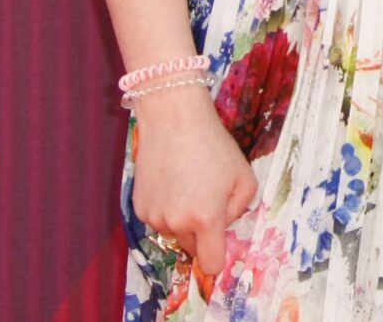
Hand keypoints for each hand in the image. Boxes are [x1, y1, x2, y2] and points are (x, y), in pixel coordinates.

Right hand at [129, 90, 254, 295]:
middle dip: (203, 232)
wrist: (173, 121)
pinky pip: (158, 220)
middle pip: (193, 247)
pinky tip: (172, 182)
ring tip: (190, 184)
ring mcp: (154, 217)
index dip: (218, 259)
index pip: (211, 262)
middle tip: (208, 198)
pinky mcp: (138, 208)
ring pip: (175, 233)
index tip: (220, 247)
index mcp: (206, 218)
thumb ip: (240, 209)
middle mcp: (176, 223)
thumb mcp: (244, 177)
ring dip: (183, 219)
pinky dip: (166, 209)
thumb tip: (224, 225)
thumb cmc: (214, 146)